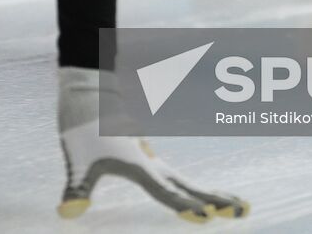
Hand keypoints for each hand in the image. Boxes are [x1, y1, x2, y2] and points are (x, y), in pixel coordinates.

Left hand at [57, 67, 247, 221]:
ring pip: (188, 181)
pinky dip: (195, 189)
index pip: (167, 192)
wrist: (88, 93)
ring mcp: (151, 159)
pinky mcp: (145, 157)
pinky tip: (202, 196)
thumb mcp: (77, 161)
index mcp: (140, 167)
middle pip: (191, 186)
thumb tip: (66, 213)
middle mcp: (151, 164)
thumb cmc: (82, 128)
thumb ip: (76, 188)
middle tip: (245, 210)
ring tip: (238, 206)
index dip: (185, 206)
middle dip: (218, 200)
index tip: (207, 217)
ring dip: (213, 194)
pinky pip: (177, 178)